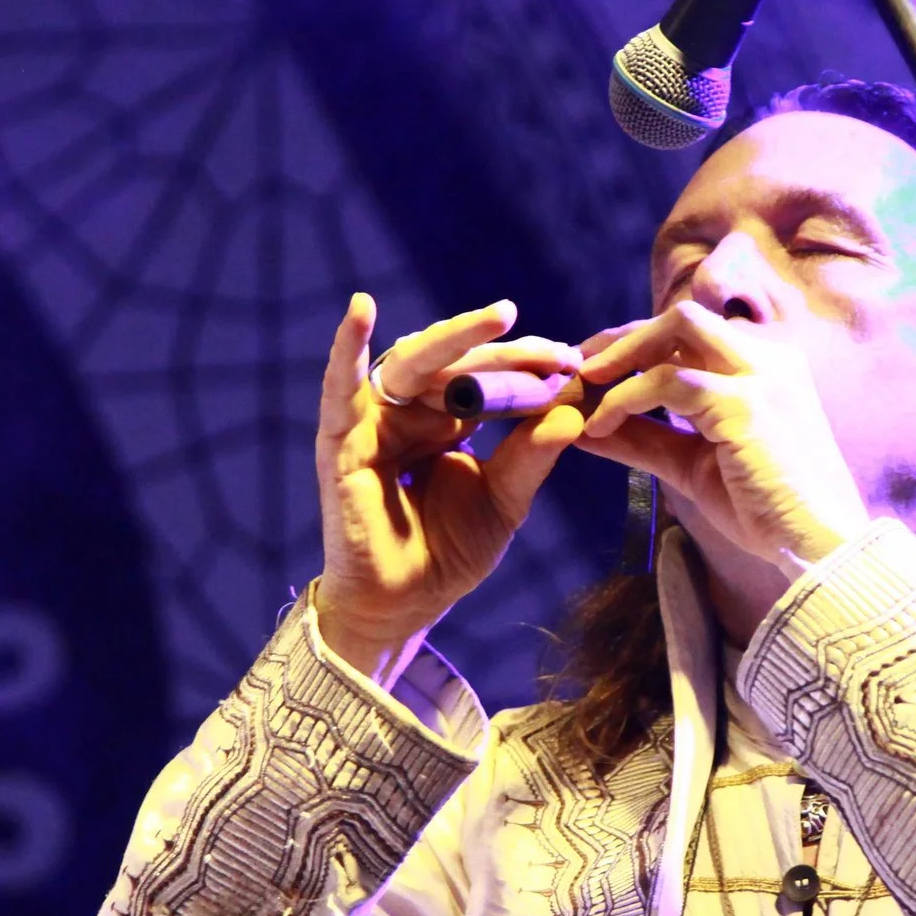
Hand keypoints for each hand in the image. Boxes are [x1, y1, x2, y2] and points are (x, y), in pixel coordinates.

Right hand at [314, 294, 585, 680]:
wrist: (405, 604)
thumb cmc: (449, 553)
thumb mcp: (504, 499)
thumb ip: (531, 455)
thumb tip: (574, 411)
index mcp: (449, 418)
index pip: (489, 376)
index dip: (530, 366)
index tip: (575, 363)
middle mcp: (412, 410)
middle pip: (458, 362)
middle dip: (508, 352)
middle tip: (556, 350)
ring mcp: (375, 421)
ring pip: (414, 363)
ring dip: (454, 337)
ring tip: (498, 320)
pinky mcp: (342, 441)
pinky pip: (339, 388)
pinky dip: (346, 348)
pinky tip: (360, 311)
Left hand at [574, 304, 869, 569]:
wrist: (818, 545)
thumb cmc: (766, 510)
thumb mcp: (693, 465)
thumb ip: (646, 439)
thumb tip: (585, 425)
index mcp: (766, 366)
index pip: (693, 334)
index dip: (639, 345)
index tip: (598, 370)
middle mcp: (768, 357)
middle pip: (682, 317)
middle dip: (624, 336)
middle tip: (580, 366)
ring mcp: (760, 375)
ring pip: (676, 329)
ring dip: (621, 356)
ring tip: (583, 389)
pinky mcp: (745, 402)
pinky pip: (670, 381)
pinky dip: (627, 398)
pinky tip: (602, 425)